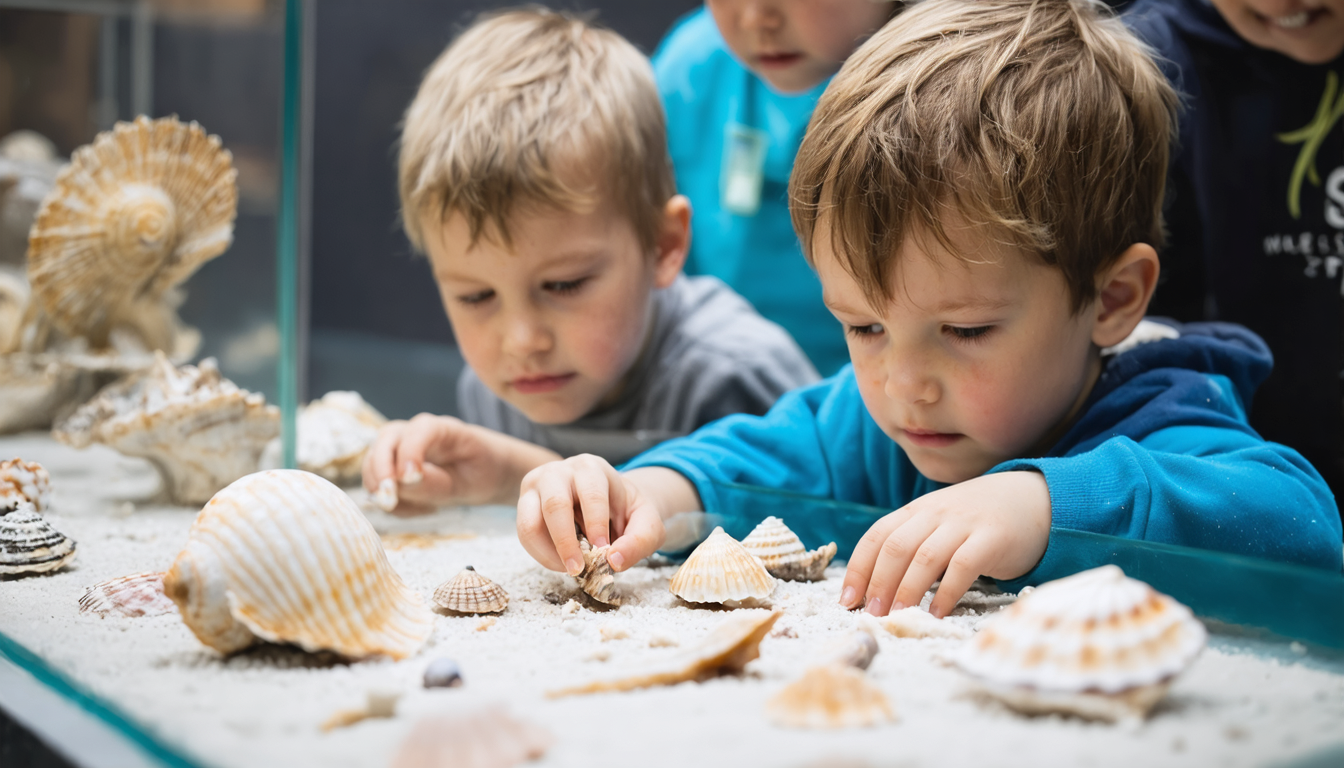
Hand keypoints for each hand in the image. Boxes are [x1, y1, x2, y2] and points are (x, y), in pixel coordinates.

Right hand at [362, 414, 559, 514]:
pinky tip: (422, 509)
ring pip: (372, 464)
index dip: (409, 453)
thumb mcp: (470, 481)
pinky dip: (393, 504)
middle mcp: (413, 432)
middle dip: (381, 472)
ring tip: (425, 509)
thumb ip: (438, 483)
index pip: (418, 432)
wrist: (483, 472)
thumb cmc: (481, 471)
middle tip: (389, 502)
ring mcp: (397, 448)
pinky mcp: (389, 466)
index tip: (409, 479)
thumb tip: (401, 483)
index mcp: (440, 428)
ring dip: (385, 492)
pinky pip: (377, 486)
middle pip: (384, 442)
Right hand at [516, 456, 670, 576]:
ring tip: (570, 568)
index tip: (602, 550)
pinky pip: (524, 534)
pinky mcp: (525, 503)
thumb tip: (614, 560)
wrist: (607, 502)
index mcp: (592, 468)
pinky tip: (560, 561)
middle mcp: (560, 471)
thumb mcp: (646, 522)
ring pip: (529, 521)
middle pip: (554, 505)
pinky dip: (540, 554)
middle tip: (578, 569)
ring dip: (548, 552)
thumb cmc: (626, 511)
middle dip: (565, 542)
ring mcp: (537, 485)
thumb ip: (640, 540)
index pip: (591, 494)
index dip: (596, 524)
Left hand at [840, 471, 1050, 617]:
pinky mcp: (992, 538)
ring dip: (906, 590)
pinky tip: (938, 613)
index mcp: (917, 511)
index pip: (877, 536)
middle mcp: (935, 513)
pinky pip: (962, 566)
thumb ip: (914, 545)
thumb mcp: (941, 524)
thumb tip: (877, 590)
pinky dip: (946, 592)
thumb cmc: (979, 520)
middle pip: (896, 548)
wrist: (1035, 498)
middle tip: (870, 614)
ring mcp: (964, 524)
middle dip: (878, 583)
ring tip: (897, 616)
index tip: (847, 601)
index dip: (859, 569)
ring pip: (925, 557)